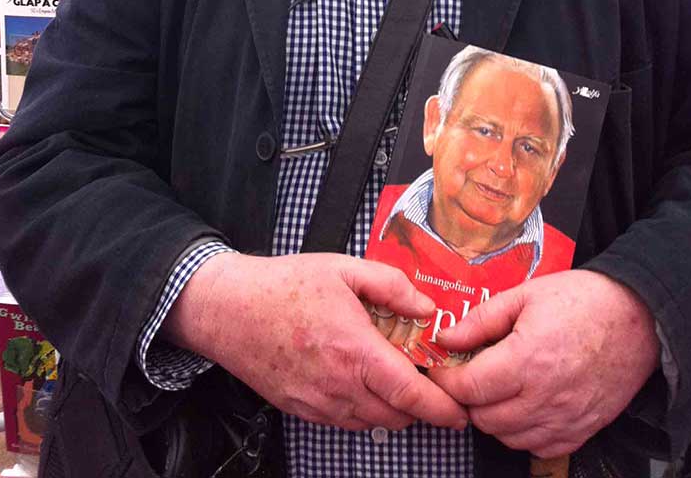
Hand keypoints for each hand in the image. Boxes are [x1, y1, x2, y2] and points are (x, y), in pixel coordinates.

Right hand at [162, 251, 468, 431]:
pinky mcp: (302, 410)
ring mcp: (318, 403)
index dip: (442, 408)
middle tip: (426, 377)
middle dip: (421, 404)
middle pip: (397, 414)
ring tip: (391, 372)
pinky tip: (360, 377)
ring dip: (392, 405)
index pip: (410, 393)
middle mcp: (338, 385)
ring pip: (373, 421)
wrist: (230, 309)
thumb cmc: (284, 285)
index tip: (461, 412)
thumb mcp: (343, 269)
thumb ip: (391, 286)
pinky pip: (346, 420)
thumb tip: (426, 309)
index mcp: (354, 350)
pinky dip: (364, 407)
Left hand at [429, 269, 659, 457]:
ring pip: (508, 437)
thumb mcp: (525, 295)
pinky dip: (522, 432)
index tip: (440, 369)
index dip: (446, 380)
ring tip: (496, 387)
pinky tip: (523, 405)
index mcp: (527, 360)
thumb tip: (447, 337)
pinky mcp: (582, 430)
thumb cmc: (583, 300)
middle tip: (468, 375)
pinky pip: (538, 447)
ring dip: (493, 416)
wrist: (638, 318)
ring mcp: (565, 419)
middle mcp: (545, 397)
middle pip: (483, 418)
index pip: (469, 388)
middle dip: (467, 398)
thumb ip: (482, 319)